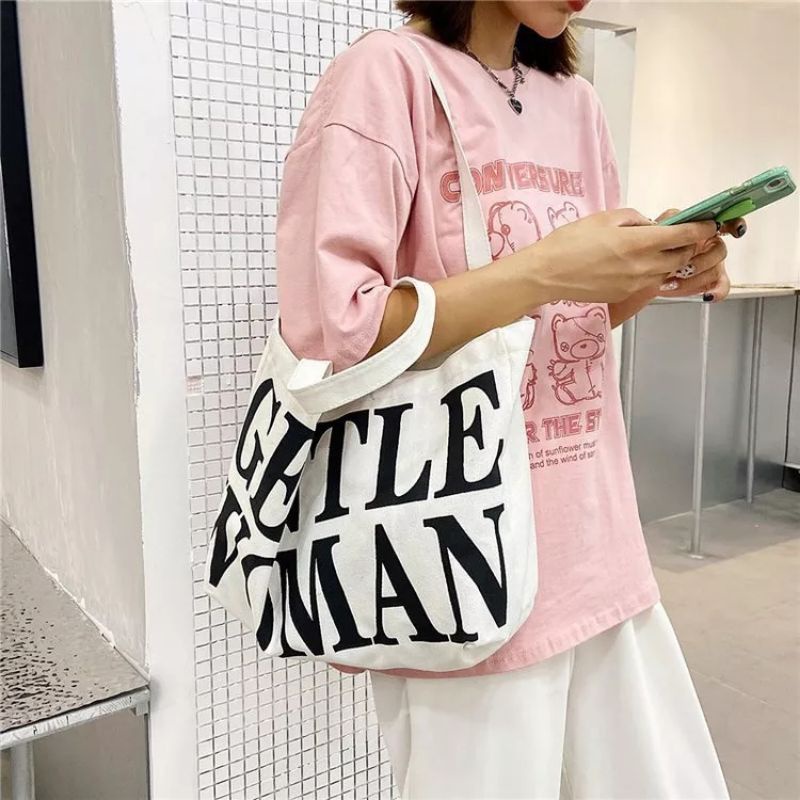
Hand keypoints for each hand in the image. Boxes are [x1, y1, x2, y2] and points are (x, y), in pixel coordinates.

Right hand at [526, 208, 717, 303]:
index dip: (701, 229)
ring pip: (666, 272)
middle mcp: (644, 266)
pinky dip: (649, 272)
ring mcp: (635, 284)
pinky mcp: (624, 295)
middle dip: (687, 246)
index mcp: (640, 242)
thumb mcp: (605, 218)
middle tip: (682, 236)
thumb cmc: (571, 241)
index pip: (685, 236)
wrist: (547, 273)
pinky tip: (632, 264)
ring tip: (655, 250)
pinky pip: (647, 282)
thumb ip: (635, 219)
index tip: (708, 224)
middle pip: (681, 257)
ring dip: (668, 261)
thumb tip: (650, 226)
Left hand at [655, 209, 743, 301]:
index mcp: (701, 230)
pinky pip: (721, 288)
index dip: (733, 224)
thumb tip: (677, 218)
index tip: (731, 229)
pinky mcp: (709, 283)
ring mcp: (711, 265)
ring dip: (696, 279)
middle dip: (701, 261)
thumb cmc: (654, 252)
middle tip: (683, 268)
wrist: (644, 276)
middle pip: (719, 250)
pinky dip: (716, 292)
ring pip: (715, 270)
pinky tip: (706, 295)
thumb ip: (670, 222)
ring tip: (673, 282)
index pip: (725, 222)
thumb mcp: (657, 231)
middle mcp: (709, 247)